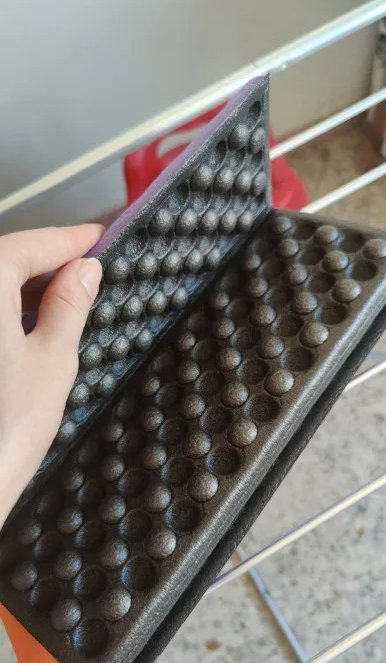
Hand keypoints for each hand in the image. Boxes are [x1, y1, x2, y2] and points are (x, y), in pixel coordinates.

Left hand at [0, 224, 103, 525]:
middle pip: (6, 259)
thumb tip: (84, 271)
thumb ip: (68, 305)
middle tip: (88, 268)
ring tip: (65, 296)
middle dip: (46, 261)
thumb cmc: (7, 427)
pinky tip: (26, 323)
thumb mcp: (52, 359)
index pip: (33, 245)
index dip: (72, 240)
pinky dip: (4, 309)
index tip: (99, 235)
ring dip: (22, 285)